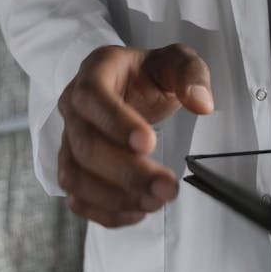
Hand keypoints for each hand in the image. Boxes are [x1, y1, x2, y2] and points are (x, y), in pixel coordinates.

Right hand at [57, 43, 213, 227]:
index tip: (149, 144)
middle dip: (126, 172)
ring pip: (75, 176)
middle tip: (165, 186)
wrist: (133, 85)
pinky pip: (77, 197)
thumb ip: (190, 74)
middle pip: (87, 145)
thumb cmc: (149, 73)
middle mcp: (74, 105)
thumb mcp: (175, 60)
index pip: (93, 97)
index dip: (116, 123)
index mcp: (95, 71)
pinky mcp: (72, 166)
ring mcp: (69, 138)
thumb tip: (201, 102)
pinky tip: (136, 210)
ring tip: (155, 201)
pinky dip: (105, 211)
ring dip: (115, 197)